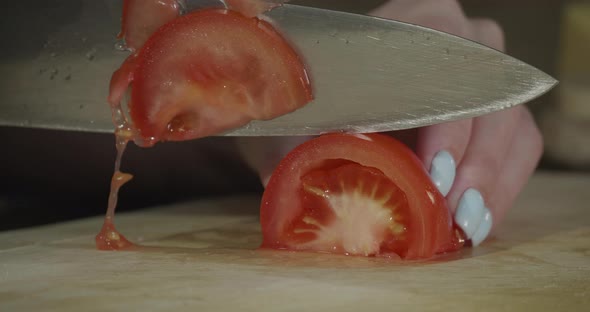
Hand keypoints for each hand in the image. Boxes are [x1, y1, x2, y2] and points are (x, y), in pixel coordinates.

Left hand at [236, 0, 543, 245]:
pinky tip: (475, 218)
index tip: (433, 173)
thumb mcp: (304, 121)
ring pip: (512, 126)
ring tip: (464, 223)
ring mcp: (487, 77)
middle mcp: (462, 42)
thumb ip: (310, 147)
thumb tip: (330, 201)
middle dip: (474, 162)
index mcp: (415, 25)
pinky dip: (501, 187)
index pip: (446, 69)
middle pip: (490, 100)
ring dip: (491, 181)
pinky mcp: (498, 113)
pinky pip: (520, 147)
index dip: (445, 123)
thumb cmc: (314, 106)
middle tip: (452, 210)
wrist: (326, 102)